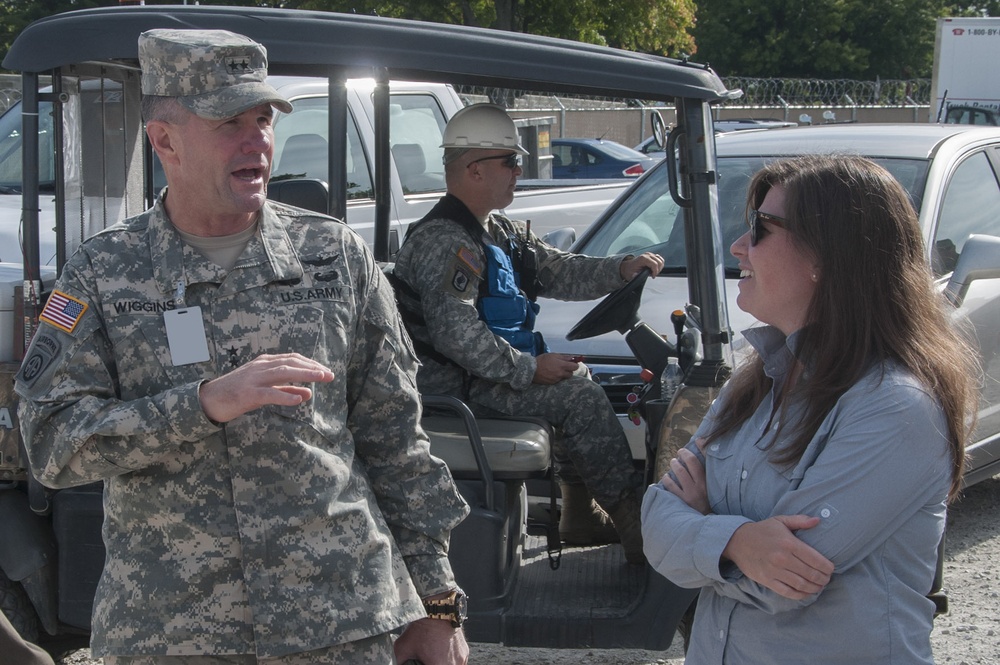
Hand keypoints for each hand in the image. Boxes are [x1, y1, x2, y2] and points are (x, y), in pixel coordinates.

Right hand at [198, 352, 333, 422]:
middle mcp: (260, 367)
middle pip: (291, 363)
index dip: (311, 364)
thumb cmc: (237, 394)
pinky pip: (269, 393)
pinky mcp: (247, 394)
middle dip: (312, 368)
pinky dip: (285, 394)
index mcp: (264, 363)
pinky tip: (299, 398)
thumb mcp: (264, 389)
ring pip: (283, 373)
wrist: (208, 400)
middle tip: (330, 375)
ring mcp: (253, 379)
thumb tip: (308, 394)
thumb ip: (285, 389)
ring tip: (321, 379)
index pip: (293, 359)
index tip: (326, 371)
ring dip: (304, 375)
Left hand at [393, 617, 468, 664]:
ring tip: (434, 656)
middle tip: (427, 658)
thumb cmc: (423, 627)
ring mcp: (461, 659)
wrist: (438, 609)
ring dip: (443, 664)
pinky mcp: (464, 651)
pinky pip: (457, 661)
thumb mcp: (403, 646)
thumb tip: (394, 662)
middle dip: (433, 663)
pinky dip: (450, 659)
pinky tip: (441, 652)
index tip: (421, 662)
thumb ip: (398, 660)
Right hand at [532, 353, 580, 384]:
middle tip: (563, 367)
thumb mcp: (552, 355)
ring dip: (563, 374)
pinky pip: (558, 380)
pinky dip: (557, 377)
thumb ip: (563, 357)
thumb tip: (572, 358)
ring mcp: (557, 379)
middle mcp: (560, 373)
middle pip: (571, 374)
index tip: (572, 363)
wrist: (531, 370)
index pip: (575, 367)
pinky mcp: (552, 383)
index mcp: (562, 365)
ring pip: (564, 378)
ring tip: (556, 371)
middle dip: (569, 370)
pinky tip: (551, 374)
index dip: (574, 365)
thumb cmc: (541, 360)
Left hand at [619, 252, 663, 280]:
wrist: (628, 266)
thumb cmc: (630, 270)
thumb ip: (635, 275)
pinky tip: (655, 268)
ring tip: (654, 272)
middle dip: (658, 270)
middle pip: (659, 262)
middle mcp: (647, 255)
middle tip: (653, 274)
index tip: (653, 276)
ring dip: (659, 267)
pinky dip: (659, 264)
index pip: (655, 264)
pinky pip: (660, 259)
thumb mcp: (631, 274)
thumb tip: (636, 275)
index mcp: (643, 258)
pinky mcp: (652, 255)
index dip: (655, 271)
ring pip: (661, 260)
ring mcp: (650, 254)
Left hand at [660, 446, 708, 513]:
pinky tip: (666, 477)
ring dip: (674, 465)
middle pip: (687, 464)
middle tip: (678, 455)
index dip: (688, 453)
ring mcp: (690, 495)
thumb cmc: (710, 498)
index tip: (683, 450)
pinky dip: (667, 479)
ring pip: (678, 474)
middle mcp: (700, 487)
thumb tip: (699, 443)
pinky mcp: (682, 502)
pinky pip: (670, 487)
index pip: (698, 461)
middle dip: (680, 456)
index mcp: (708, 481)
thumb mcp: (712, 484)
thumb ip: (706, 466)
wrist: (708, 519)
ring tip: (673, 463)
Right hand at [722, 515, 834, 599]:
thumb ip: (800, 521)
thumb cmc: (762, 530)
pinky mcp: (767, 580)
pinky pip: (788, 592)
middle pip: (811, 574)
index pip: (816, 560)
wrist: (737, 541)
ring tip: (819, 586)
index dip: (827, 567)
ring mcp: (774, 571)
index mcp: (789, 543)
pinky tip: (806, 592)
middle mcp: (783, 558)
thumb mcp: (780, 521)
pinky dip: (800, 595)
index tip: (831, 569)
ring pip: (801, 585)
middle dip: (823, 579)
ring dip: (814, 588)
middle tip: (827, 579)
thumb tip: (818, 521)